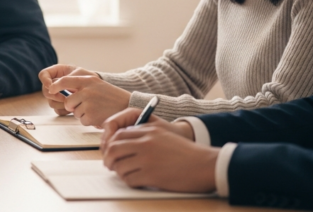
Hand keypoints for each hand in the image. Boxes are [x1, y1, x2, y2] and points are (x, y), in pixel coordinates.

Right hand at [38, 64, 95, 113]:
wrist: (97, 90)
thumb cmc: (89, 78)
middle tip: (65, 98)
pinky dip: (64, 111)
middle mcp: (55, 84)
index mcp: (57, 72)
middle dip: (55, 96)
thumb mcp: (79, 74)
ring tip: (73, 103)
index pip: (43, 75)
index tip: (51, 87)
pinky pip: (57, 110)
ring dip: (61, 104)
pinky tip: (73, 108)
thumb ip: (65, 78)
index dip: (45, 81)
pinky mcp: (62, 105)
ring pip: (50, 102)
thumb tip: (51, 86)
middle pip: (45, 91)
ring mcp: (57, 95)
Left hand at [46, 71, 131, 126]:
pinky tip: (99, 115)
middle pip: (67, 102)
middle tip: (86, 106)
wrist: (128, 105)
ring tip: (96, 109)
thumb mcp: (96, 84)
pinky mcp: (92, 115)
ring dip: (83, 114)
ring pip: (75, 112)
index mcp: (87, 80)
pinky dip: (89, 121)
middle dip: (73, 106)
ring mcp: (89, 103)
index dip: (55, 86)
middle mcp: (87, 90)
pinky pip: (82, 121)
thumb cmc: (111, 96)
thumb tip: (59, 87)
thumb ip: (81, 85)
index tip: (50, 90)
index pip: (64, 81)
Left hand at [101, 109, 217, 192]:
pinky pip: (129, 179)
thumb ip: (145, 135)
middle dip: (108, 158)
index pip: (118, 134)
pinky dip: (129, 182)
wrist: (204, 165)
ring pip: (119, 166)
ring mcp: (147, 159)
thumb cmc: (186, 152)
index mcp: (149, 130)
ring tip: (127, 174)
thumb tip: (123, 144)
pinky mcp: (151, 175)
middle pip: (113, 149)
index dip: (111, 144)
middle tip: (110, 165)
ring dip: (120, 172)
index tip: (112, 152)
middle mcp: (145, 143)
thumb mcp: (164, 135)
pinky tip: (136, 181)